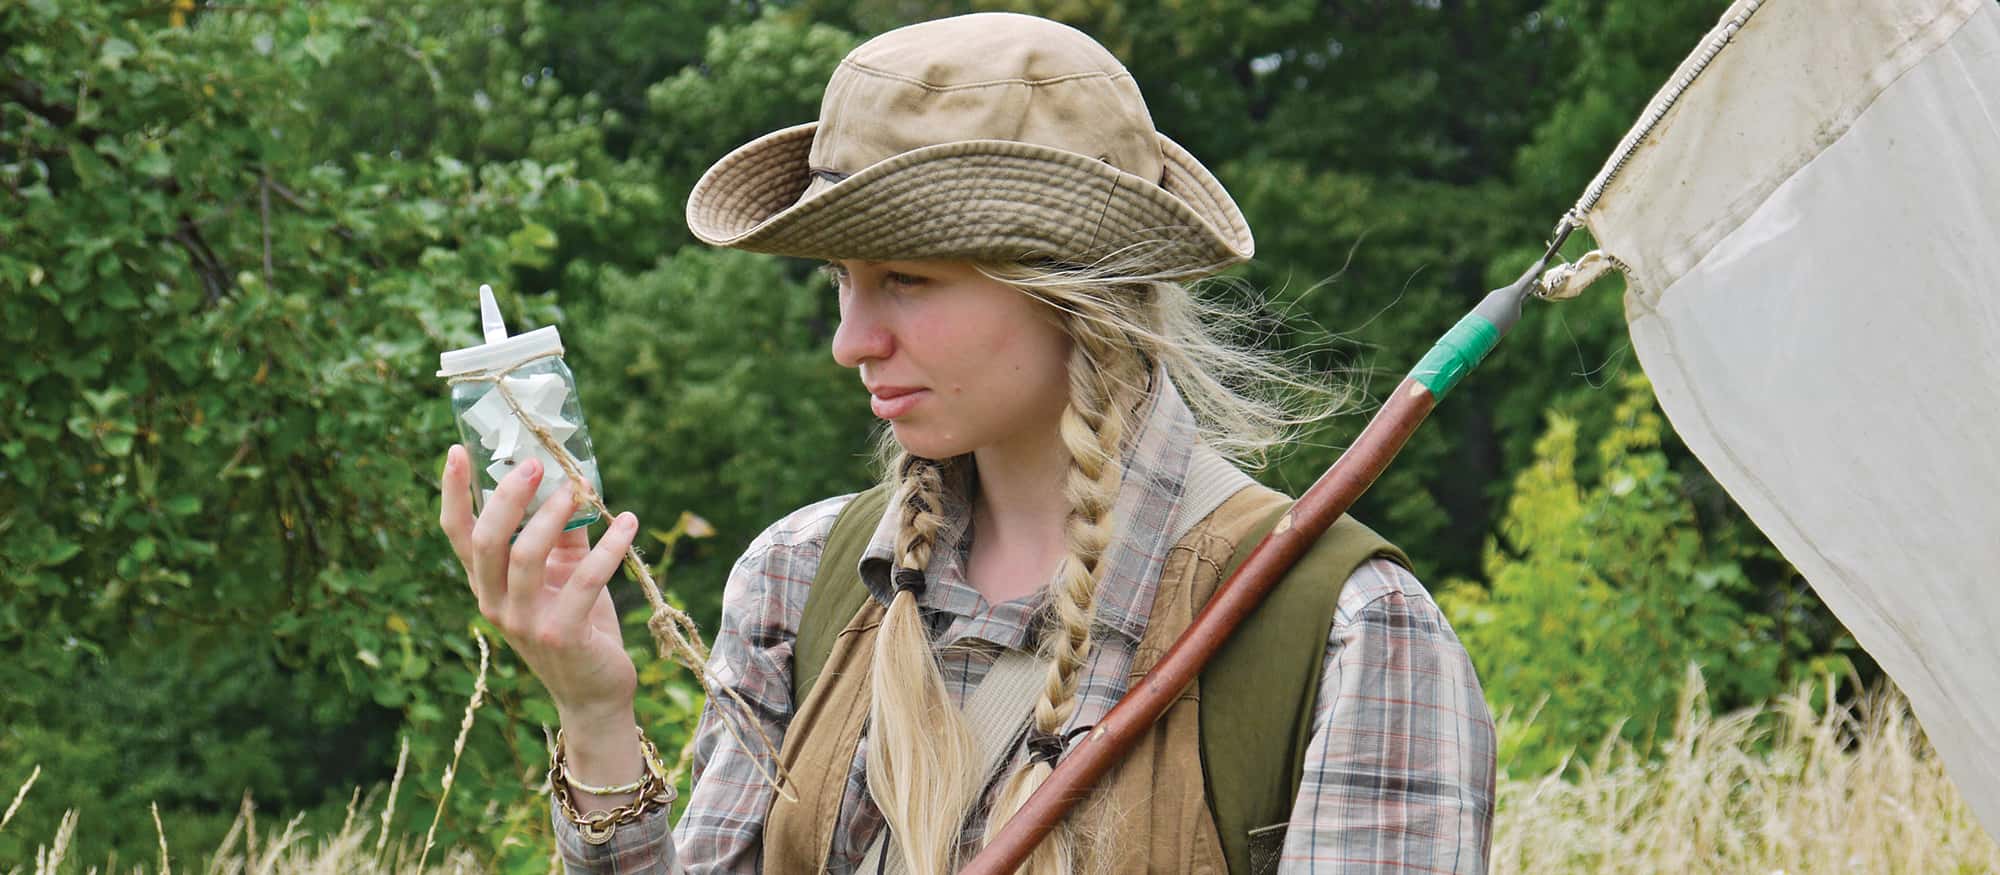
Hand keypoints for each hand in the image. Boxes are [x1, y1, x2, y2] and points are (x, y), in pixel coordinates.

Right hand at [438, 444, 638, 726]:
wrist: (596, 693)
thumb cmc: (579, 625)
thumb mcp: (565, 575)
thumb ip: (564, 536)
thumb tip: (575, 483)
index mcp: (488, 585)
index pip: (457, 535)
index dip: (453, 494)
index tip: (456, 450)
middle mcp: (495, 604)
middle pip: (486, 541)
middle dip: (509, 497)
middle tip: (536, 464)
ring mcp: (525, 623)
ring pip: (526, 556)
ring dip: (554, 516)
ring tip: (579, 489)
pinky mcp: (562, 635)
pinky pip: (584, 581)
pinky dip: (608, 548)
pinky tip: (629, 523)